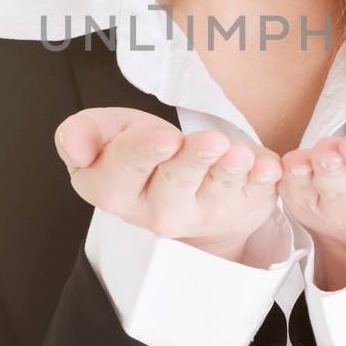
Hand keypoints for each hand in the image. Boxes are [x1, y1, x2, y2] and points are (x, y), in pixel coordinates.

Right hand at [55, 107, 282, 261]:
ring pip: (217, 192)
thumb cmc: (141, 153)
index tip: (164, 138)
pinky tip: (270, 167)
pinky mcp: (242, 207)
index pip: (122, 172)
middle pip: (174, 185)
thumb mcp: (105, 134)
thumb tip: (75, 146)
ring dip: (231, 172)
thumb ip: (82, 133)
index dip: (143, 153)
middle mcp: (158, 211)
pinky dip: (264, 181)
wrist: (182, 182)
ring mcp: (203, 212)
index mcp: (114, 189)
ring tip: (241, 155)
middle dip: (192, 161)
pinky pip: (256, 196)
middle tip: (211, 141)